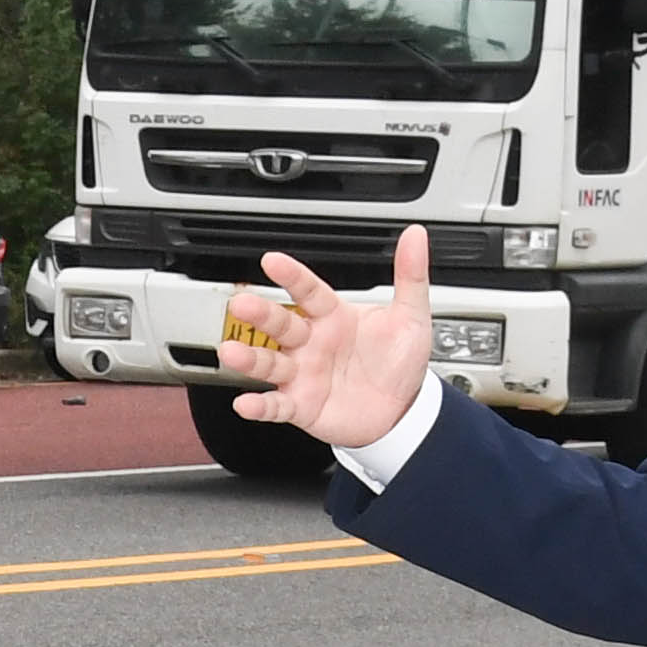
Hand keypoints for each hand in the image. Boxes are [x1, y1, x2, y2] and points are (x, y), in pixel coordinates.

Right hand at [208, 225, 435, 448]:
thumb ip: (410, 276)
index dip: (292, 277)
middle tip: (241, 303)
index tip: (272, 261)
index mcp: (333, 317)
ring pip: (270, 363)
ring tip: (231, 352)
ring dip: (249, 359)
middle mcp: (311, 343)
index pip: (309, 292)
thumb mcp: (411, 317)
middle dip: (260, 314)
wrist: (402, 410)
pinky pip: (276, 406)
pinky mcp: (301, 406)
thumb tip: (415, 236)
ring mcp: (303, 374)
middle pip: (281, 324)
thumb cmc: (400, 361)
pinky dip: (260, 407)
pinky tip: (245, 403)